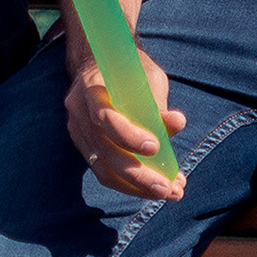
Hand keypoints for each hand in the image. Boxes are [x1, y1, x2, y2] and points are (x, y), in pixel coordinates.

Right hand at [64, 40, 186, 201]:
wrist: (102, 65)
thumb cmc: (130, 70)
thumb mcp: (148, 77)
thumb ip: (158, 103)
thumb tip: (177, 123)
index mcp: (90, 86)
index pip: (103, 116)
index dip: (127, 135)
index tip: (155, 146)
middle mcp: (78, 110)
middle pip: (105, 150)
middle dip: (139, 175)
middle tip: (169, 187)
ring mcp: (78, 130)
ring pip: (103, 168)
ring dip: (137, 186)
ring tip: (168, 192)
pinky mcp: (85, 146)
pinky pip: (103, 171)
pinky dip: (129, 184)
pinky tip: (152, 188)